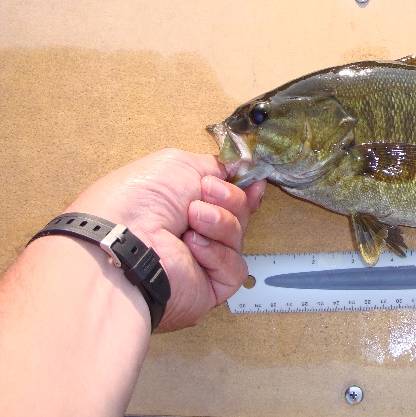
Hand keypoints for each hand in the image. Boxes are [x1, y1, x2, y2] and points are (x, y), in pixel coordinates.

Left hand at [64, 148, 266, 330]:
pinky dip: (217, 253)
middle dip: (228, 199)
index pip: (227, 197)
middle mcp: (191, 232)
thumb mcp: (178, 164)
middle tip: (204, 195)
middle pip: (238, 213)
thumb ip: (214, 166)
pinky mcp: (209, 287)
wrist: (125, 243)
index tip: (254, 182)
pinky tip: (192, 246)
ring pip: (238, 236)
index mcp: (180, 204)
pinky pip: (235, 267)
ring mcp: (201, 261)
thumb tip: (240, 168)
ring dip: (219, 222)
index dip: (244, 188)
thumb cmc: (137, 200)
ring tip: (191, 219)